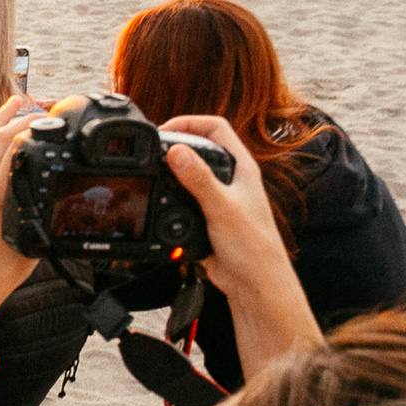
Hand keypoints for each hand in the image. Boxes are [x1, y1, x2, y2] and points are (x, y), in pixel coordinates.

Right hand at [159, 117, 311, 314]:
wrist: (254, 282)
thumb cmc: (253, 247)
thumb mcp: (222, 207)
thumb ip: (198, 179)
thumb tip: (177, 152)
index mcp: (242, 168)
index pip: (216, 127)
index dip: (189, 122)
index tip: (164, 130)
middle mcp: (231, 179)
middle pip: (200, 147)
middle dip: (175, 145)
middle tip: (151, 151)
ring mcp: (219, 197)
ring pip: (190, 174)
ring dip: (171, 173)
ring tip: (152, 173)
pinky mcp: (208, 217)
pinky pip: (183, 200)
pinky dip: (170, 198)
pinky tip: (160, 204)